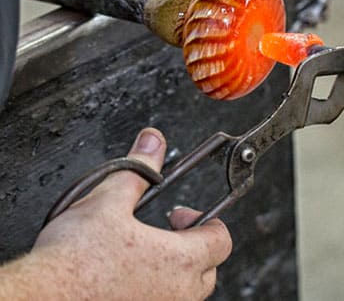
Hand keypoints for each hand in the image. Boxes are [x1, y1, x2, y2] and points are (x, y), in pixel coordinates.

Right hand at [31, 128, 232, 300]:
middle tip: (166, 230)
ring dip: (175, 270)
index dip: (207, 221)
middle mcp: (176, 295)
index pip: (221, 240)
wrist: (38, 299)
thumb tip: (153, 143)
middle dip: (193, 244)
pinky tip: (126, 275)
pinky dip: (153, 289)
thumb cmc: (73, 261)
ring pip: (185, 292)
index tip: (182, 213)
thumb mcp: (109, 199)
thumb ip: (139, 169)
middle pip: (209, 268)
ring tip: (145, 251)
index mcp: (179, 261)